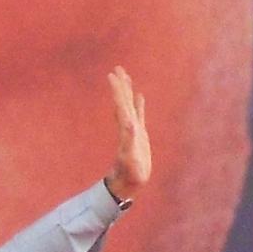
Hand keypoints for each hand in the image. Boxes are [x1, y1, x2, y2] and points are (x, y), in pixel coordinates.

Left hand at [105, 65, 150, 200]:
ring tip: (125, 76)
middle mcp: (127, 127)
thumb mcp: (130, 158)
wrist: (128, 183)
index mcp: (126, 130)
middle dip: (120, 86)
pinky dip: (138, 104)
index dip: (117, 91)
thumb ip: (130, 143)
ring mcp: (133, 130)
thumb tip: (130, 124)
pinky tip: (139, 95)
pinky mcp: (139, 135)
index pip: (120, 105)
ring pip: (130, 105)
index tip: (112, 76)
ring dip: (127, 91)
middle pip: (123, 102)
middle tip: (117, 68)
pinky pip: (139, 114)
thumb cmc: (130, 174)